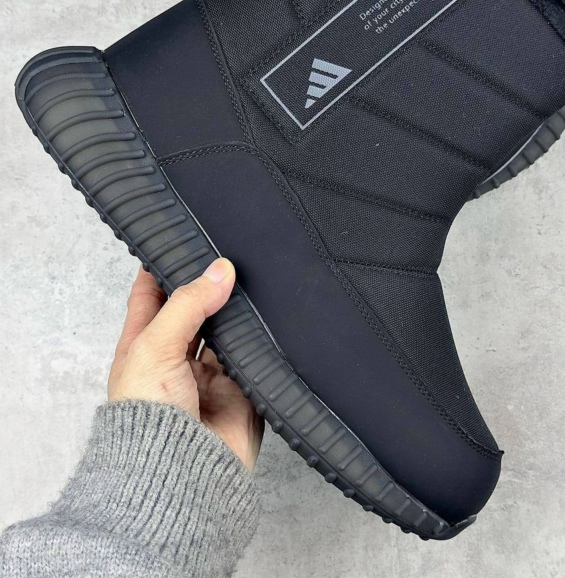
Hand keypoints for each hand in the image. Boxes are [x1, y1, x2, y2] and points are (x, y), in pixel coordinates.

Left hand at [108, 259, 262, 470]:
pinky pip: (254, 358)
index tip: (185, 239)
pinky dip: (260, 342)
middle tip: (231, 257)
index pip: (152, 293)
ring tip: (254, 282)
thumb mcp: (156, 345)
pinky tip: (269, 320)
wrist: (178, 476)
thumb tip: (220, 269)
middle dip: (210, 286)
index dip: (164, 266)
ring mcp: (208, 374)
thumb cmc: (146, 419)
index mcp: (143, 344)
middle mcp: (175, 356)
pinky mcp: (239, 391)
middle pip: (195, 309)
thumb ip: (189, 304)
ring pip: (227, 330)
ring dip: (238, 313)